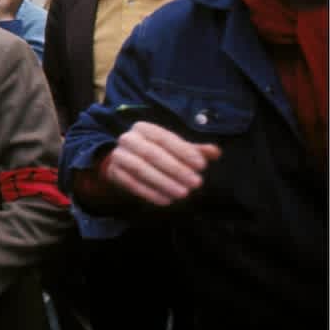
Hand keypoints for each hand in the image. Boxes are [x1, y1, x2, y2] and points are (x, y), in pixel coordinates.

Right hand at [105, 122, 221, 205]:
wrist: (124, 162)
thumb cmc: (155, 153)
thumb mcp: (175, 149)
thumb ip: (195, 150)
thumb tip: (216, 152)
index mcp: (143, 128)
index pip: (165, 138)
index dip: (184, 151)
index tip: (202, 166)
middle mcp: (128, 139)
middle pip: (152, 154)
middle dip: (176, 169)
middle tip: (197, 183)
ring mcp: (118, 155)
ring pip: (141, 169)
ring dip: (163, 182)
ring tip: (184, 194)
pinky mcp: (114, 172)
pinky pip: (131, 183)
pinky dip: (150, 193)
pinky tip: (166, 200)